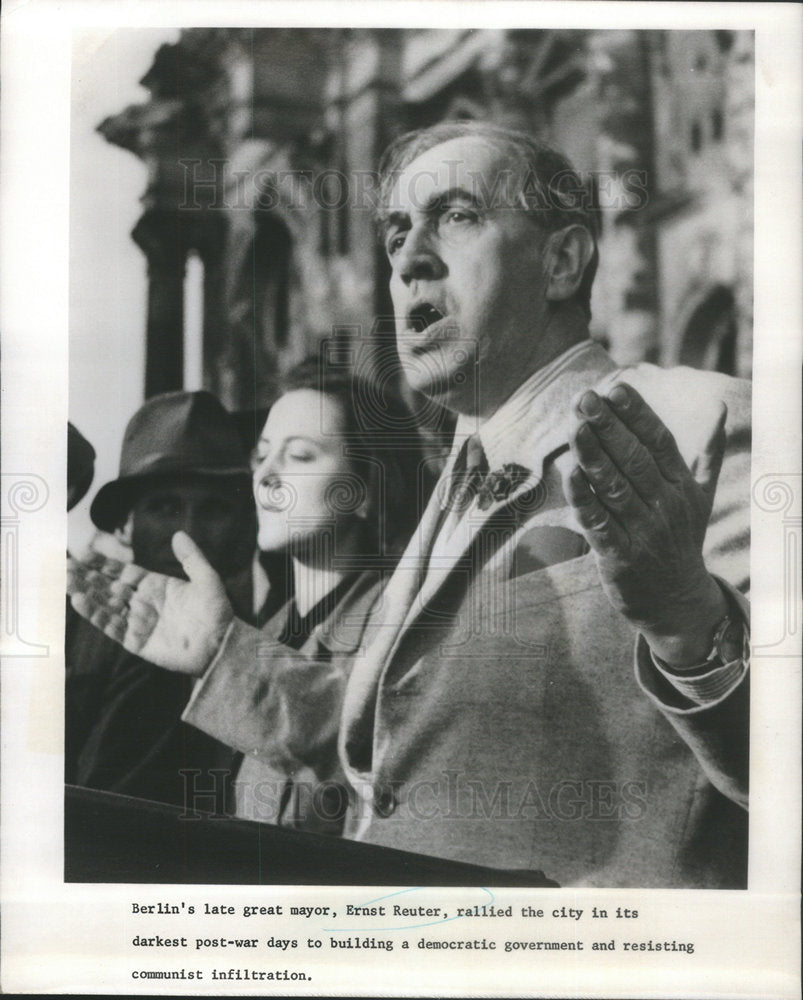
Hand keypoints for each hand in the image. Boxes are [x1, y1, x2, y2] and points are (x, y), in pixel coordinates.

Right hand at [67, 532, 233, 674]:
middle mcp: (142, 602)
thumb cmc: (217, 612)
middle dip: (86, 577)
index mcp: (156, 585)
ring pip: (105, 606)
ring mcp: (138, 622)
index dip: (104, 563)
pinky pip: (112, 626)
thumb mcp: (207, 580)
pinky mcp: (136, 642)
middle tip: (63, 565)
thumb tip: (178, 534)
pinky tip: (79, 602)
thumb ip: (192, 558)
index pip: (123, 572)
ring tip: (65, 582)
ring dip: (85, 594)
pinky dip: (95, 615)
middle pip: (108, 587)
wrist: (222, 646)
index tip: (83, 553)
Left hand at [563, 382, 728, 666]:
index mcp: (682, 486)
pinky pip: (600, 522)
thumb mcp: (701, 497)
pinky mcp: (620, 556)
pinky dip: (585, 498)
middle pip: (634, 459)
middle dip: (608, 426)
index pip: (658, 441)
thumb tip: (720, 407)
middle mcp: (665, 506)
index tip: (616, 388)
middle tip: (585, 398)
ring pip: (615, 487)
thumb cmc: (682, 540)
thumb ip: (706, 452)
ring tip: (575, 426)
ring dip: (594, 455)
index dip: (637, 414)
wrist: (677, 602)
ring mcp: (643, 532)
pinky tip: (571, 473)